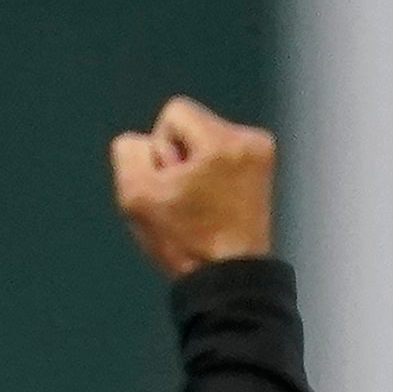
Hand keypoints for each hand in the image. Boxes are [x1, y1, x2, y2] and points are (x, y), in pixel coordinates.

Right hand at [111, 97, 274, 278]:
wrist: (229, 279)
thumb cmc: (184, 242)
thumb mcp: (136, 196)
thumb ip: (129, 152)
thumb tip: (144, 142)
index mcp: (224, 142)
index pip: (174, 112)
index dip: (161, 149)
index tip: (172, 186)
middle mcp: (251, 139)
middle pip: (191, 125)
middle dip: (178, 158)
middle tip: (187, 201)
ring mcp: (262, 154)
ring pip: (205, 140)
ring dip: (194, 168)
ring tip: (201, 206)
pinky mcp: (263, 169)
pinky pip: (222, 153)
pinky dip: (212, 174)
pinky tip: (214, 205)